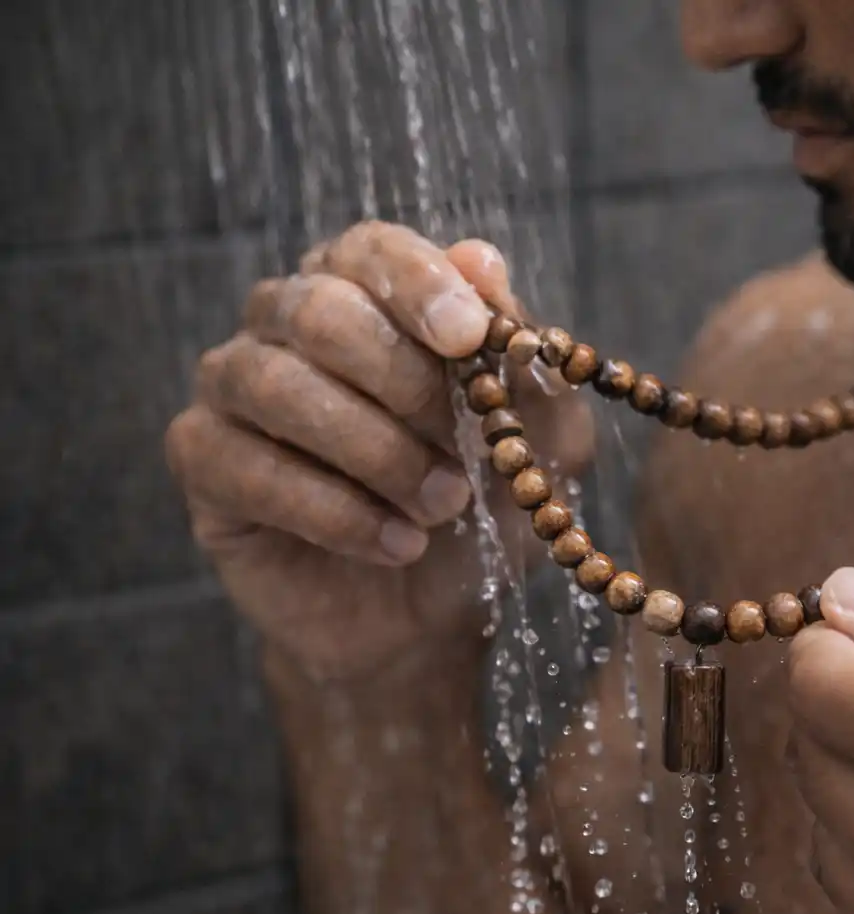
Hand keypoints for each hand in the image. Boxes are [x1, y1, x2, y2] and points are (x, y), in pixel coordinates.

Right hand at [166, 221, 593, 684]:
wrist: (430, 617)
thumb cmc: (484, 509)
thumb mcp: (543, 441)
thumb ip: (525, 358)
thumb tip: (481, 260)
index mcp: (371, 292)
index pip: (373, 249)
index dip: (419, 285)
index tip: (467, 337)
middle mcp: (289, 319)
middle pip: (319, 309)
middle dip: (403, 384)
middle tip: (463, 455)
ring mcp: (235, 384)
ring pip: (276, 385)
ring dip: (376, 455)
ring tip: (441, 508)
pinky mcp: (203, 460)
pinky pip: (246, 466)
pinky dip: (335, 513)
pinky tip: (396, 544)